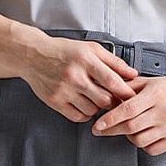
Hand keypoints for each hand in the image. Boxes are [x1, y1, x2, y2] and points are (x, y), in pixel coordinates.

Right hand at [22, 36, 141, 120]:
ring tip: (96, 98)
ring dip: (99, 108)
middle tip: (115, 99)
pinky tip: (84, 104)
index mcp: (85, 60)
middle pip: (104, 100)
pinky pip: (78, 116)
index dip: (125, 92)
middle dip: (114, 102)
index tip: (132, 97)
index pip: (112, 81)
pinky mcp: (55, 101)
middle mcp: (74, 76)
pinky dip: (85, 113)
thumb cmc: (63, 51)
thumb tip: (132, 74)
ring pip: (92, 110)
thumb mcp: (90, 48)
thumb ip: (113, 61)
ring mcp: (63, 90)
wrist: (33, 55)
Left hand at [89, 74, 165, 155]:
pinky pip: (151, 149)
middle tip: (101, 130)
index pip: (128, 110)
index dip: (110, 119)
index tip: (97, 125)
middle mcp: (165, 111)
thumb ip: (126, 88)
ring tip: (129, 128)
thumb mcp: (147, 82)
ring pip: (140, 140)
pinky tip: (142, 134)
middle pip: (131, 127)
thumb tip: (105, 96)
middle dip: (112, 130)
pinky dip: (142, 144)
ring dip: (128, 136)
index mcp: (156, 94)